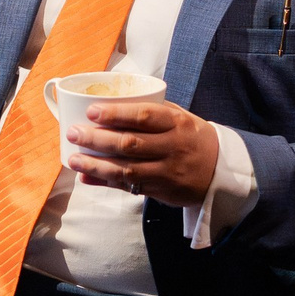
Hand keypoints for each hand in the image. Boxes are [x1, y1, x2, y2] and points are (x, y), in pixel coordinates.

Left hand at [65, 102, 221, 208]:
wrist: (221, 172)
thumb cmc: (192, 138)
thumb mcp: (181, 118)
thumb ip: (152, 111)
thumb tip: (111, 104)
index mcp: (177, 123)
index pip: (144, 116)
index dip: (115, 114)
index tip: (91, 111)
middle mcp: (173, 147)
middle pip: (130, 143)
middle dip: (97, 138)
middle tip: (73, 132)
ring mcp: (167, 172)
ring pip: (126, 169)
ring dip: (96, 164)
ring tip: (73, 159)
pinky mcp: (161, 191)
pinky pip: (129, 187)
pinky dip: (105, 182)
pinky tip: (86, 176)